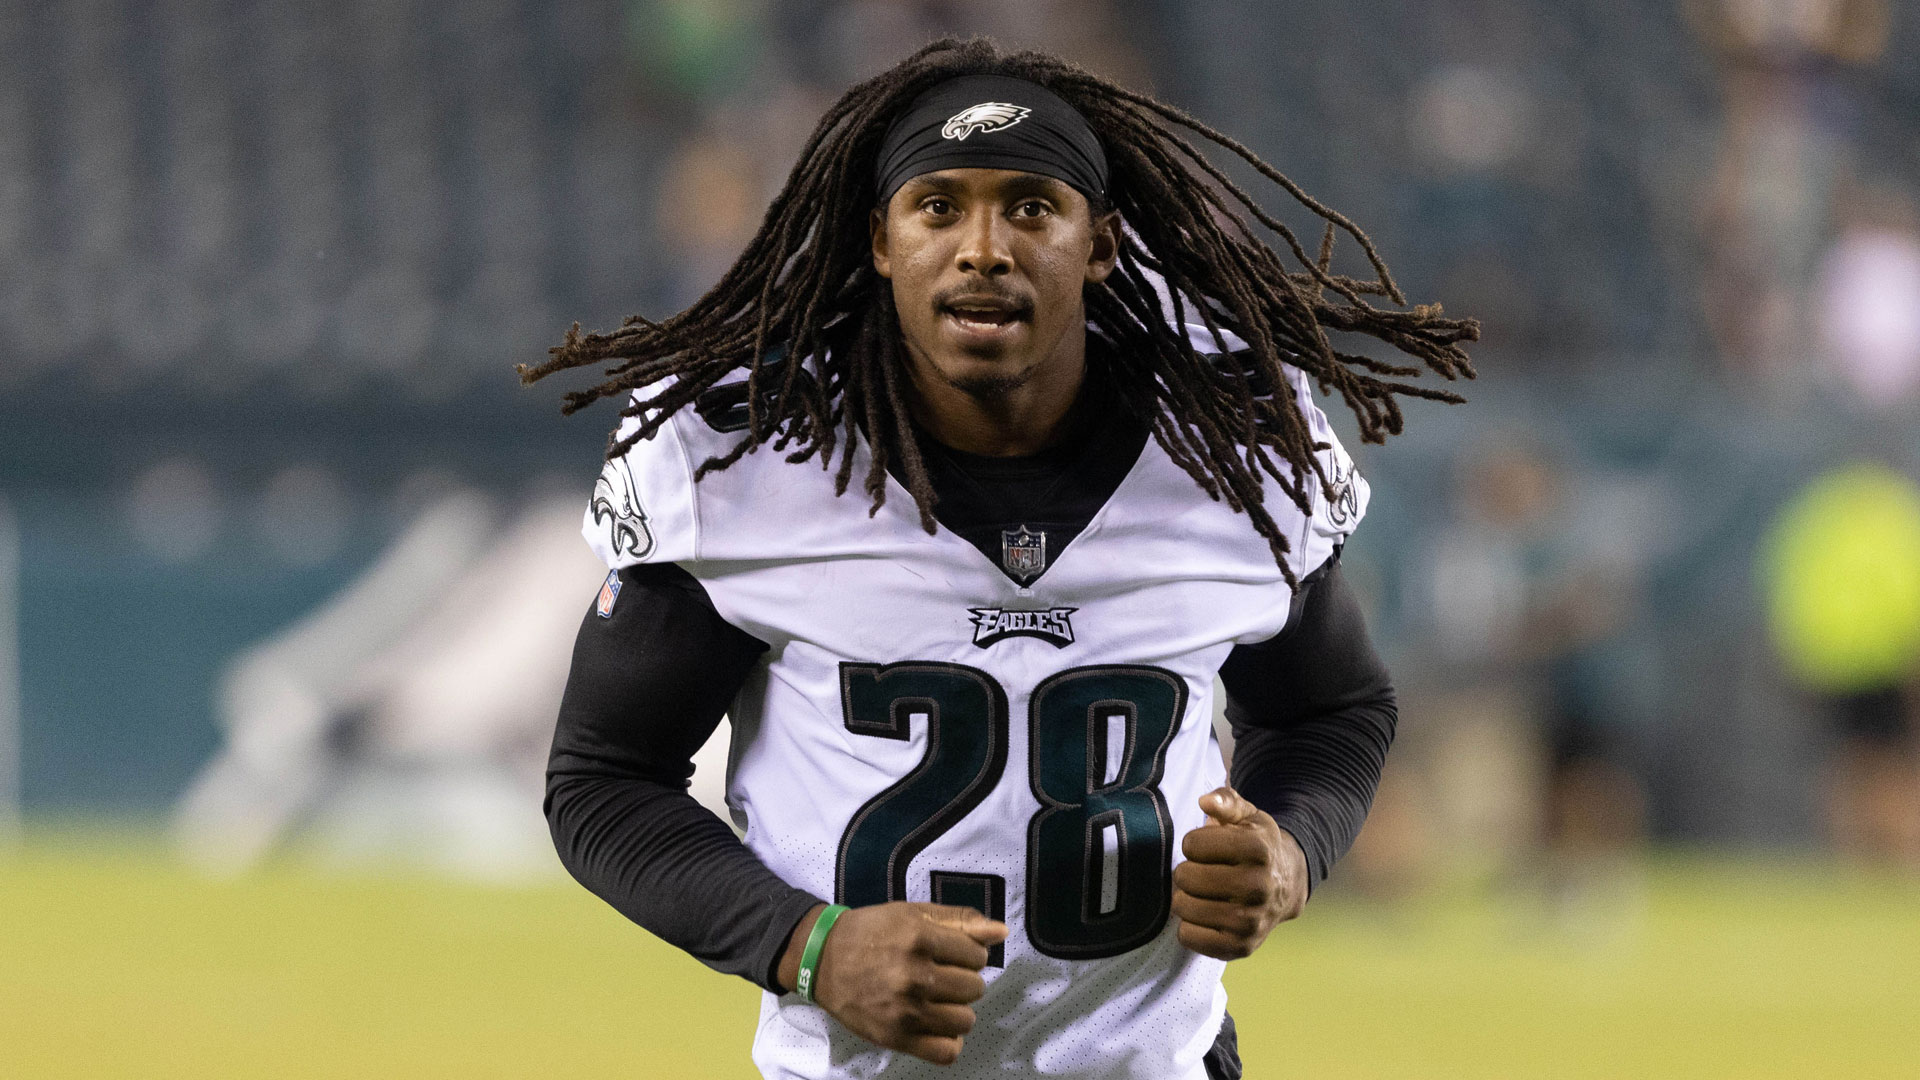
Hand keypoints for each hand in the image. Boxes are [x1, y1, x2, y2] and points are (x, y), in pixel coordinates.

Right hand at [777, 902, 1007, 1065]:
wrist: (821, 959)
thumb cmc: (871, 932)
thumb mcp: (912, 913)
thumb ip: (959, 920)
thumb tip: (1001, 932)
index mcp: (920, 938)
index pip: (977, 956)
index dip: (969, 955)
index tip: (953, 955)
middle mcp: (914, 975)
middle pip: (975, 989)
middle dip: (964, 981)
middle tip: (942, 977)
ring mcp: (905, 1009)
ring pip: (965, 1020)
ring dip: (958, 1011)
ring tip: (939, 1001)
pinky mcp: (895, 1036)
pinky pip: (946, 1052)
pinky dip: (949, 1042)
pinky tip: (937, 1026)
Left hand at [1172, 786, 1307, 959]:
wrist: (1288, 885)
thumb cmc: (1257, 846)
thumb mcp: (1247, 816)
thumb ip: (1225, 801)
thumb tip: (1206, 802)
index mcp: (1258, 849)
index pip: (1192, 845)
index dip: (1193, 843)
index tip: (1206, 847)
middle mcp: (1258, 886)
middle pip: (1185, 877)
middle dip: (1186, 871)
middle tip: (1201, 872)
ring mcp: (1250, 921)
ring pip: (1183, 907)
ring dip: (1185, 898)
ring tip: (1202, 893)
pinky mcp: (1241, 947)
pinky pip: (1189, 937)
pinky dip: (1189, 926)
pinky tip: (1205, 915)